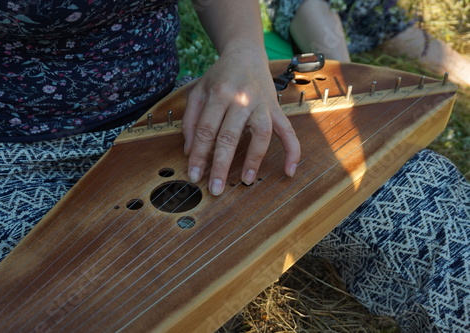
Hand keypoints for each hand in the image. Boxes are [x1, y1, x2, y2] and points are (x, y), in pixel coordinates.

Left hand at [182, 47, 300, 195]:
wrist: (246, 54)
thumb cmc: (220, 76)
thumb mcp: (198, 90)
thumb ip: (190, 118)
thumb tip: (189, 150)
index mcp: (219, 94)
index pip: (206, 130)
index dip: (198, 154)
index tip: (194, 175)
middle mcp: (242, 98)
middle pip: (230, 135)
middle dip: (221, 164)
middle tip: (215, 188)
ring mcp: (263, 104)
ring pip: (261, 134)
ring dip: (254, 159)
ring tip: (245, 180)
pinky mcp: (277, 109)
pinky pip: (288, 131)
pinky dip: (292, 151)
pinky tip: (289, 170)